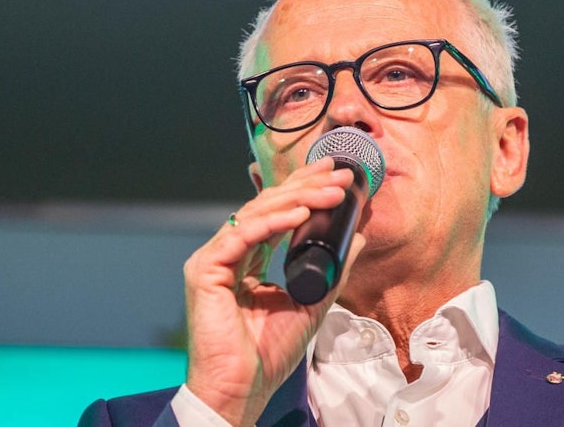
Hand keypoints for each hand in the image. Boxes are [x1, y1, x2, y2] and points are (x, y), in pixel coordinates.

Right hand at [183, 157, 364, 425]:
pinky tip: (301, 213)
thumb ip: (333, 270)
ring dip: (298, 199)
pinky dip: (272, 222)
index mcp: (247, 259)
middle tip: (340, 175)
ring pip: (256, 214)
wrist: (241, 389)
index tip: (335, 176)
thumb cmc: (268, 354)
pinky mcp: (204, 271)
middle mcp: (228, 253)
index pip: (276, 214)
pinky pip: (241, 236)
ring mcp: (213, 260)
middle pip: (267, 207)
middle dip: (306, 186)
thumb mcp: (312, 302)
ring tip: (332, 192)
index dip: (304, 190)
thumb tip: (358, 237)